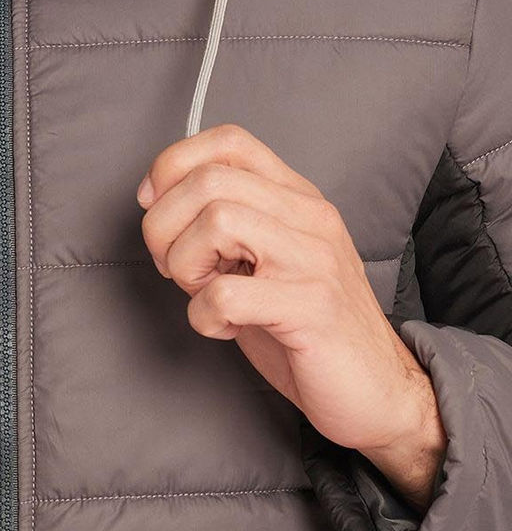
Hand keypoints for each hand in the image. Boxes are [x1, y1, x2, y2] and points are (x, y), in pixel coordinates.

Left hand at [136, 123, 447, 511]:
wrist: (379, 390)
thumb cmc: (304, 325)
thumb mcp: (262, 257)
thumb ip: (222, 222)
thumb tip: (154, 199)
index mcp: (294, 197)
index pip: (229, 141)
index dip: (173, 164)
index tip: (152, 204)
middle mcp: (309, 216)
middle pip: (209, 179)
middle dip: (163, 224)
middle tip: (174, 267)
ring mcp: (315, 258)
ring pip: (216, 221)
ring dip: (185, 264)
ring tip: (203, 293)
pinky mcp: (313, 307)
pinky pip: (226, 293)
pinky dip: (203, 315)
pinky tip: (223, 327)